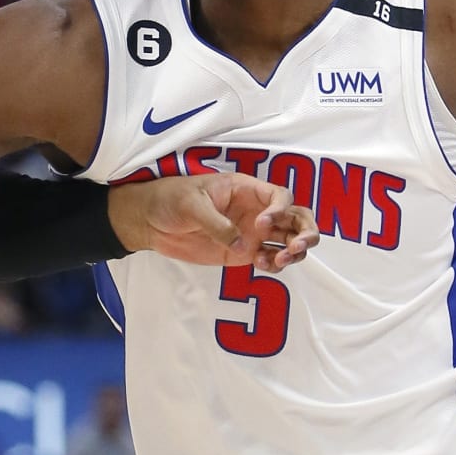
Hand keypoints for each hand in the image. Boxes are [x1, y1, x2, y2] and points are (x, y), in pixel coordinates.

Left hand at [110, 173, 318, 272]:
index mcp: (246, 189)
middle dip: (305, 232)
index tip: (262, 224)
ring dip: (294, 252)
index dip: (281, 210)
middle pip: (297, 218)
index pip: (280, 196)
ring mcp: (252, 233)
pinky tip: (263, 264)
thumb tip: (242, 246)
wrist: (150, 221)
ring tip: (280, 260)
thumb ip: (217, 224)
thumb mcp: (192, 205)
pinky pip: (270, 259)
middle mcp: (256, 210)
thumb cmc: (170, 200)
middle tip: (295, 247)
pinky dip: (275, 264)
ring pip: (289, 240)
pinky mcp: (243, 253)